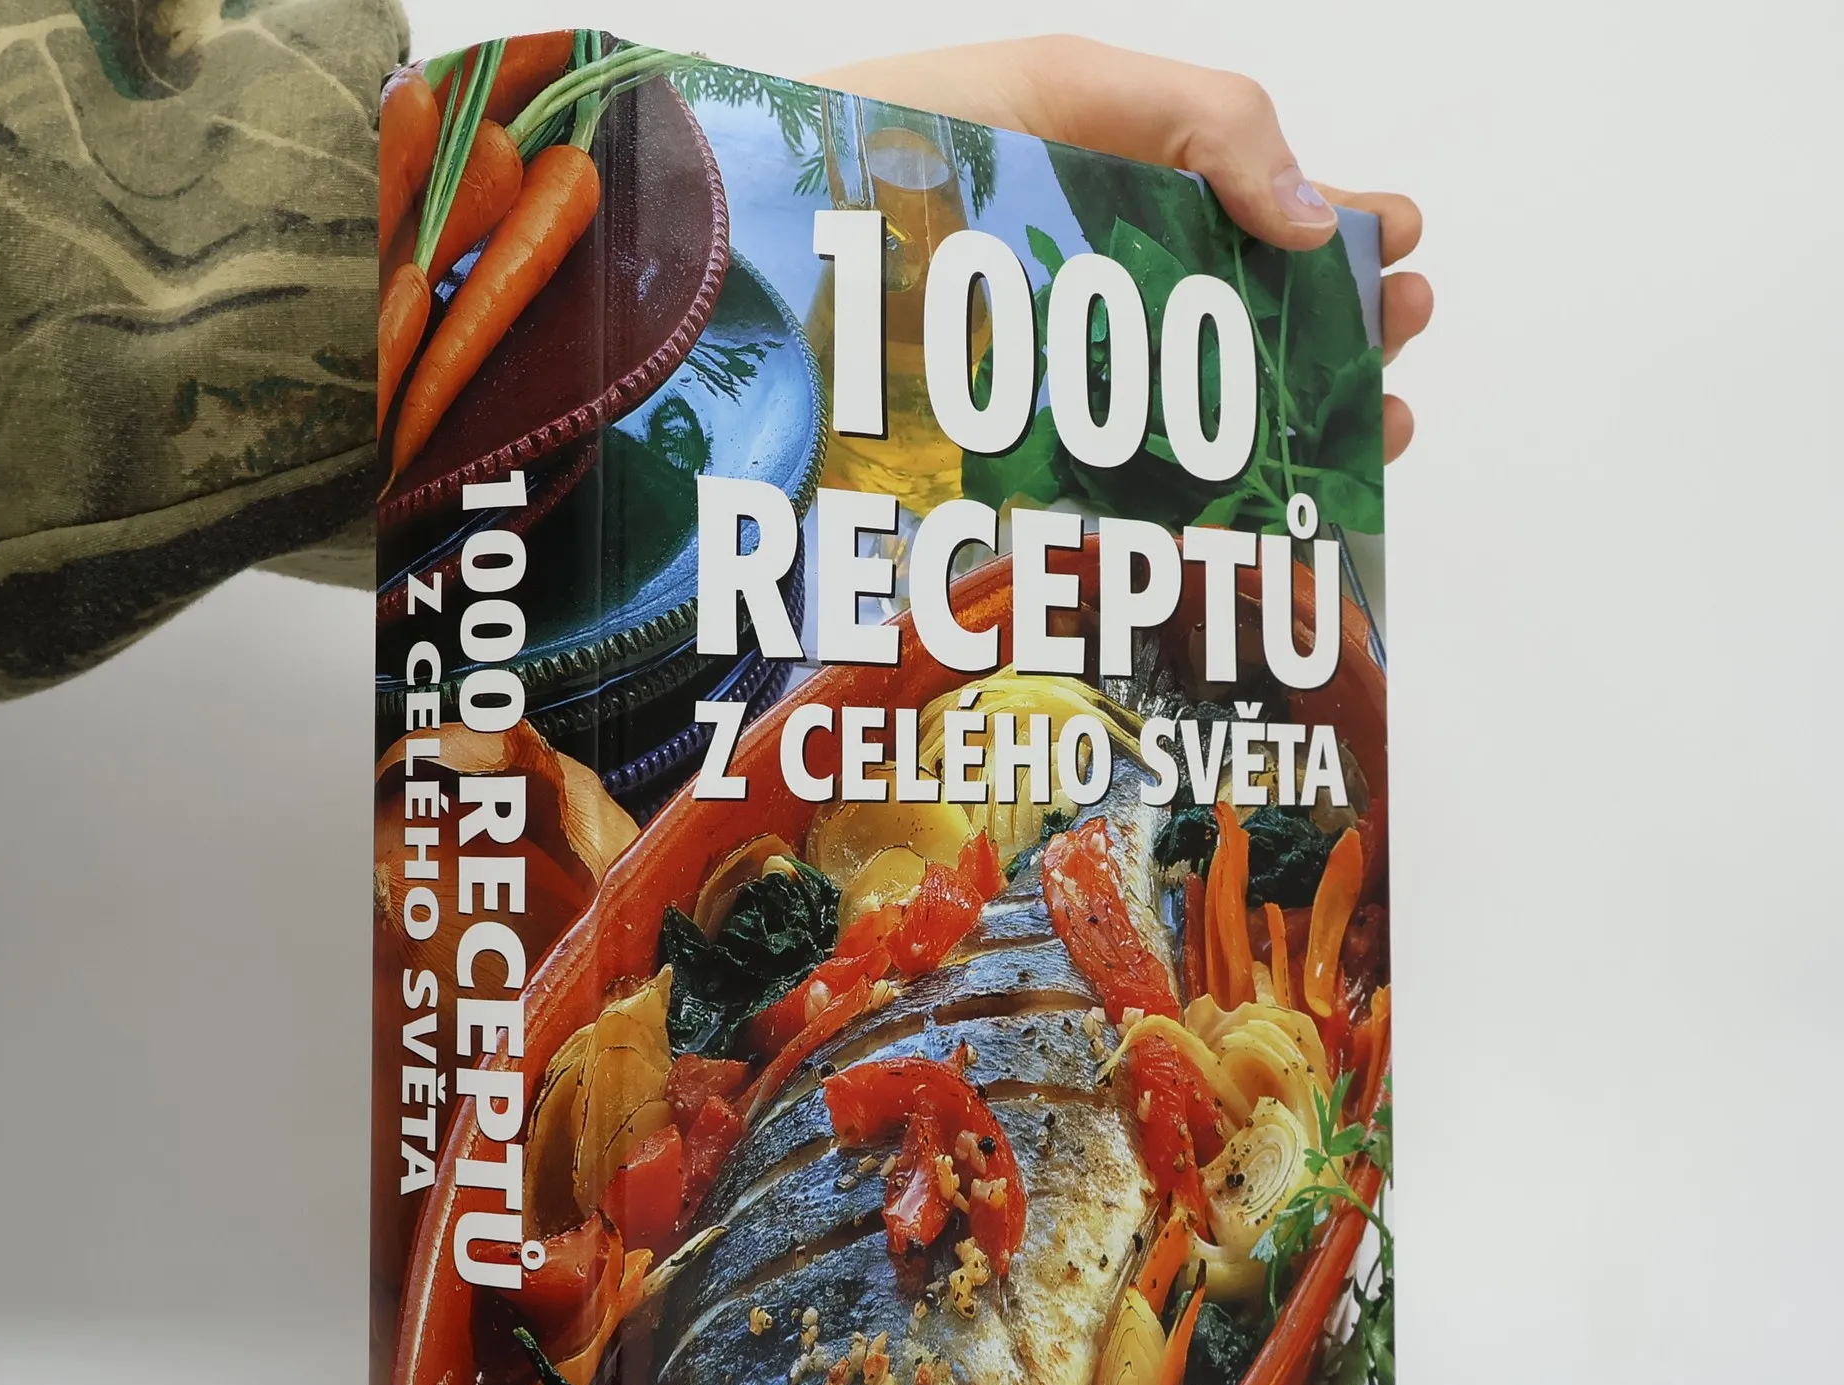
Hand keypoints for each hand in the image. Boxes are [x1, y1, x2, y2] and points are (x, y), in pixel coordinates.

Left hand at [810, 36, 1429, 459]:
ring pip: (1206, 419)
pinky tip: (1256, 510)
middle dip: (1343, 333)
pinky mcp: (1021, 464)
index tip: (1404, 250)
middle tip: (1399, 333)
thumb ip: (1203, 123)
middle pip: (1250, 325)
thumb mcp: (1065, 85)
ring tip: (1369, 426)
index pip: (1257, 217)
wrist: (770, 245)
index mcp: (1125, 192)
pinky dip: (1201, 508)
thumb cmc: (904, 137)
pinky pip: (1125, 493)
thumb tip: (1316, 218)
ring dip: (1299, 424)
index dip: (1340, 232)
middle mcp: (1106, 295)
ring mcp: (1067, 386)